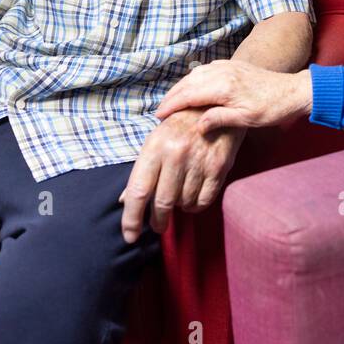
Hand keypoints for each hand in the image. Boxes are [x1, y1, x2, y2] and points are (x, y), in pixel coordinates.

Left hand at [119, 107, 244, 243]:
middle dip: (157, 221)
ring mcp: (199, 161)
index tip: (129, 236)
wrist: (213, 107)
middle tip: (157, 226)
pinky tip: (193, 196)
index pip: (139, 191)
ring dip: (179, 207)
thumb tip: (125, 202)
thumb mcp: (154, 142)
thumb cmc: (178, 127)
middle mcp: (176, 154)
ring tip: (179, 196)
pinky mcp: (218, 167)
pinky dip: (196, 206)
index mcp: (155, 147)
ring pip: (184, 204)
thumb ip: (140, 173)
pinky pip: (203, 201)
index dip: (132, 218)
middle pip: (162, 203)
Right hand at [154, 60, 312, 130]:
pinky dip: (193, 78)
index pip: (189, 95)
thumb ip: (219, 119)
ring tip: (171, 101)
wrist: (293, 90)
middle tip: (160, 111)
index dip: (172, 105)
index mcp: (224, 87)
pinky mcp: (233, 65)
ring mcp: (227, 66)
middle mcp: (222, 72)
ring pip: (195, 74)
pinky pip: (205, 70)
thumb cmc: (272, 108)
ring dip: (181, 87)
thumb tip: (197, 125)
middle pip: (188, 83)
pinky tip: (191, 87)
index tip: (159, 117)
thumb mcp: (246, 119)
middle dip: (172, 96)